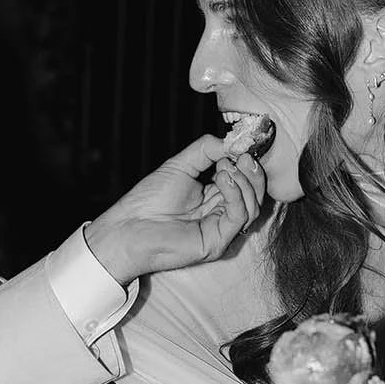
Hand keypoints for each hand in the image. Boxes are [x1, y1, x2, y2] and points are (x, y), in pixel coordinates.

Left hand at [85, 131, 270, 282]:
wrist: (129, 226)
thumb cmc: (148, 200)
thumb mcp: (181, 165)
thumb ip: (206, 150)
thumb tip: (232, 141)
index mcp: (215, 198)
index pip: (245, 181)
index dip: (247, 163)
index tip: (242, 146)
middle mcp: (221, 214)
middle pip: (255, 194)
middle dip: (252, 172)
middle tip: (241, 156)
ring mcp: (221, 230)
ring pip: (253, 206)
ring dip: (244, 182)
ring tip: (224, 168)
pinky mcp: (218, 242)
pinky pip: (239, 216)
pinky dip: (235, 194)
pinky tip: (222, 179)